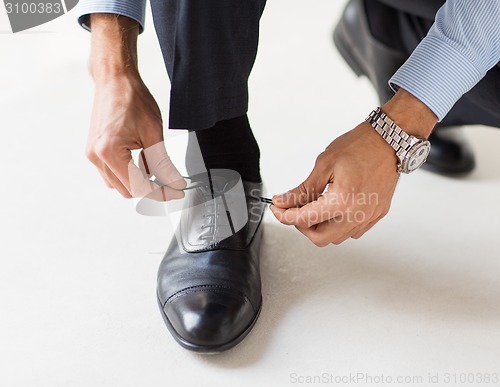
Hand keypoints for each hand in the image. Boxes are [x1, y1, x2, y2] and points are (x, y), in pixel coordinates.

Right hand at [85, 14, 184, 199]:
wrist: (115, 79)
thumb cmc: (131, 98)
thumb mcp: (154, 134)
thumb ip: (163, 164)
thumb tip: (174, 183)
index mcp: (109, 152)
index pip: (138, 187)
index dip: (160, 193)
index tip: (176, 192)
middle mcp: (96, 156)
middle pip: (128, 190)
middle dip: (151, 188)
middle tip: (171, 179)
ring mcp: (93, 154)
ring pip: (120, 184)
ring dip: (139, 180)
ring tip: (153, 162)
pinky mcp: (95, 151)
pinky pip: (113, 173)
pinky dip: (130, 172)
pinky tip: (141, 158)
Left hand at [271, 89, 436, 245]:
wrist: (390, 140)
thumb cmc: (360, 146)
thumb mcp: (324, 165)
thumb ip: (303, 189)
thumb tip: (284, 201)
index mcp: (342, 201)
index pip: (304, 219)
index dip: (284, 215)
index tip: (277, 209)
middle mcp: (357, 214)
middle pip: (320, 238)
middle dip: (302, 226)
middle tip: (294, 210)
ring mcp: (369, 216)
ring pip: (337, 238)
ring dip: (320, 227)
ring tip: (314, 207)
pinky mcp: (377, 214)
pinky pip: (353, 231)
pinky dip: (338, 225)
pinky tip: (333, 209)